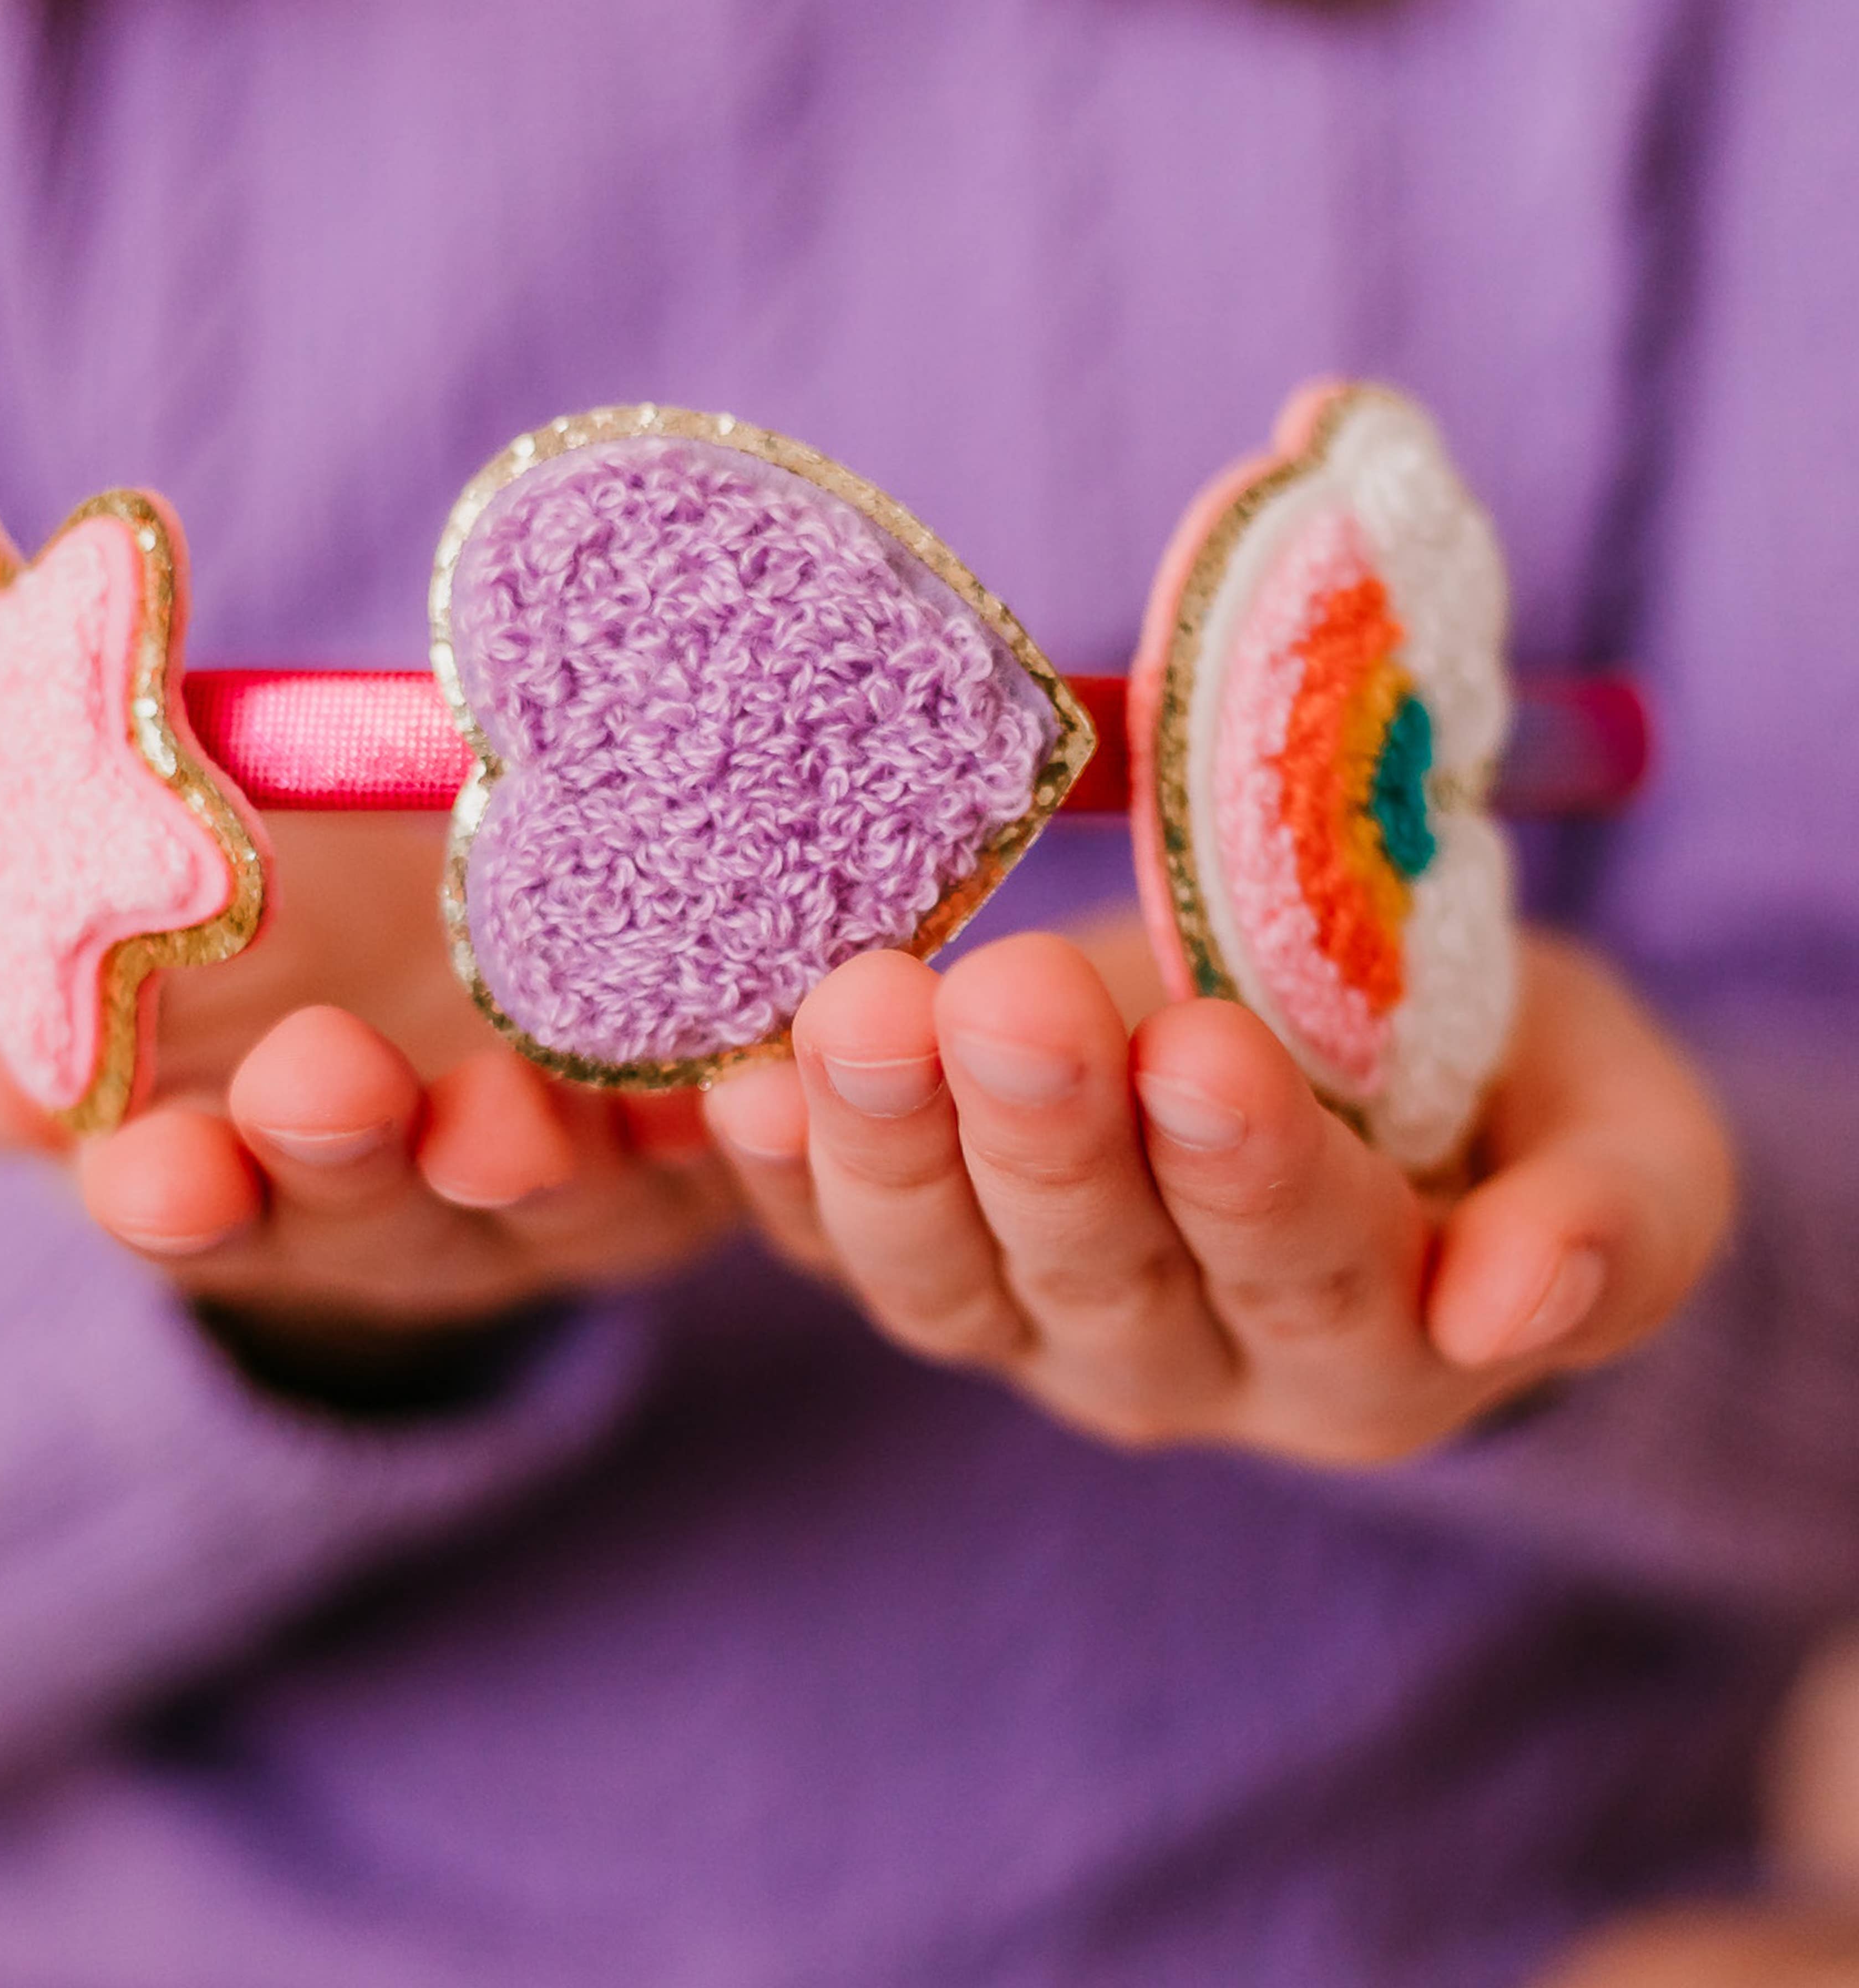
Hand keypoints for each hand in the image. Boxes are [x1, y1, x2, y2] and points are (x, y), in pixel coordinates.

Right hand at [0, 814, 736, 1362]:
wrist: (480, 893)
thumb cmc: (271, 924)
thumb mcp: (138, 952)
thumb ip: (32, 1015)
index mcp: (254, 1175)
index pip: (200, 1212)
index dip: (174, 1201)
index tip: (154, 1167)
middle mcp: (415, 1208)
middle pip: (378, 1216)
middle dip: (345, 1156)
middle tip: (322, 1086)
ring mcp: (569, 1193)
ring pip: (553, 1200)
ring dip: (525, 1157)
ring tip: (503, 1112)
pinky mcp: (708, 1145)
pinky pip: (728, 1151)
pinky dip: (728, 1126)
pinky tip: (727, 1078)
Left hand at [704, 921, 1731, 1465]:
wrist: (1363, 1072)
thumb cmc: (1501, 1087)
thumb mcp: (1622, 1138)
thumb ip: (1605, 1220)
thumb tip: (1514, 1302)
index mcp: (1372, 1345)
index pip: (1304, 1272)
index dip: (1247, 1172)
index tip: (1201, 1052)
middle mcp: (1183, 1363)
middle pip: (1097, 1273)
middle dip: (1046, 1134)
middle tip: (1011, 997)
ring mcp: (1030, 1320)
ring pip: (940, 1274)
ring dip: (886, 1145)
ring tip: (858, 1014)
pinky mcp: (924, 1250)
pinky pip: (831, 1236)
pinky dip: (780, 1166)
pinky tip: (738, 1079)